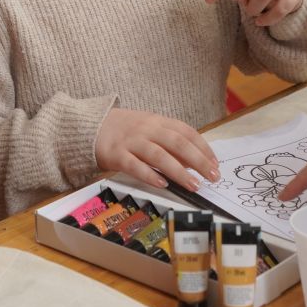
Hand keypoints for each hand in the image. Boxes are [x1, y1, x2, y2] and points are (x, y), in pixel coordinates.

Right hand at [95, 108, 219, 191]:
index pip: (186, 132)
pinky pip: (135, 165)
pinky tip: (163, 185)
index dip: (203, 147)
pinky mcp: (117, 155)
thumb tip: (194, 162)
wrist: (90, 126)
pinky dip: (150, 175)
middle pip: (177, 143)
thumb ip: (170, 143)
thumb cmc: (125, 130)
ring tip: (194, 185)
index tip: (215, 163)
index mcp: (158, 121)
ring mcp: (132, 142)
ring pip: (159, 155)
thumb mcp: (150, 129)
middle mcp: (147, 129)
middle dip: (198, 160)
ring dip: (179, 171)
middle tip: (213, 176)